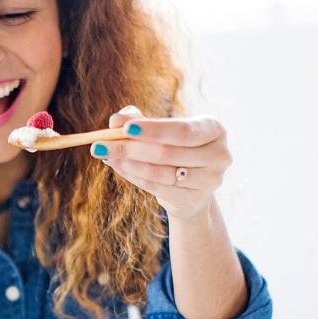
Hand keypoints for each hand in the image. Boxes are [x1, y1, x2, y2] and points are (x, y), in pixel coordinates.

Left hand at [90, 105, 231, 219]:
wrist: (191, 185)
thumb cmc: (174, 147)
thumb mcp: (159, 129)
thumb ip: (137, 120)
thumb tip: (116, 119)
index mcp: (214, 128)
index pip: (182, 130)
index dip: (153, 130)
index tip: (123, 129)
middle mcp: (219, 154)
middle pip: (167, 152)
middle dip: (129, 148)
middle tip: (98, 145)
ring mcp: (210, 180)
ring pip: (160, 172)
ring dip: (128, 164)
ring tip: (106, 155)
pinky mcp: (195, 199)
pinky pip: (157, 188)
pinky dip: (133, 176)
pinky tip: (118, 166)